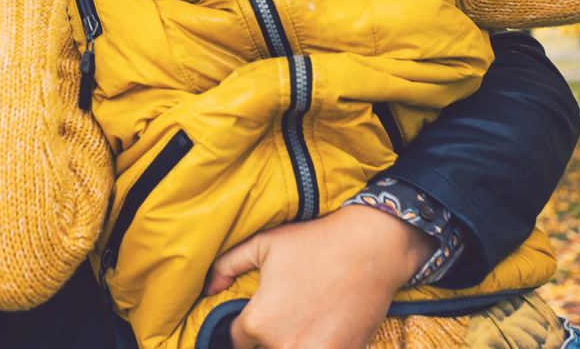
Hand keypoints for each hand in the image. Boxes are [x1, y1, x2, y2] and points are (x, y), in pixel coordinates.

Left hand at [205, 206, 435, 348]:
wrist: (371, 247)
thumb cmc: (314, 242)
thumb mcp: (263, 244)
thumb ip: (227, 265)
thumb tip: (208, 288)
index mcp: (257, 321)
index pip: (235, 340)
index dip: (244, 329)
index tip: (259, 317)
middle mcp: (281, 345)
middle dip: (267, 340)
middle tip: (285, 317)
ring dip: (290, 344)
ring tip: (302, 323)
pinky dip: (318, 344)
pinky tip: (323, 329)